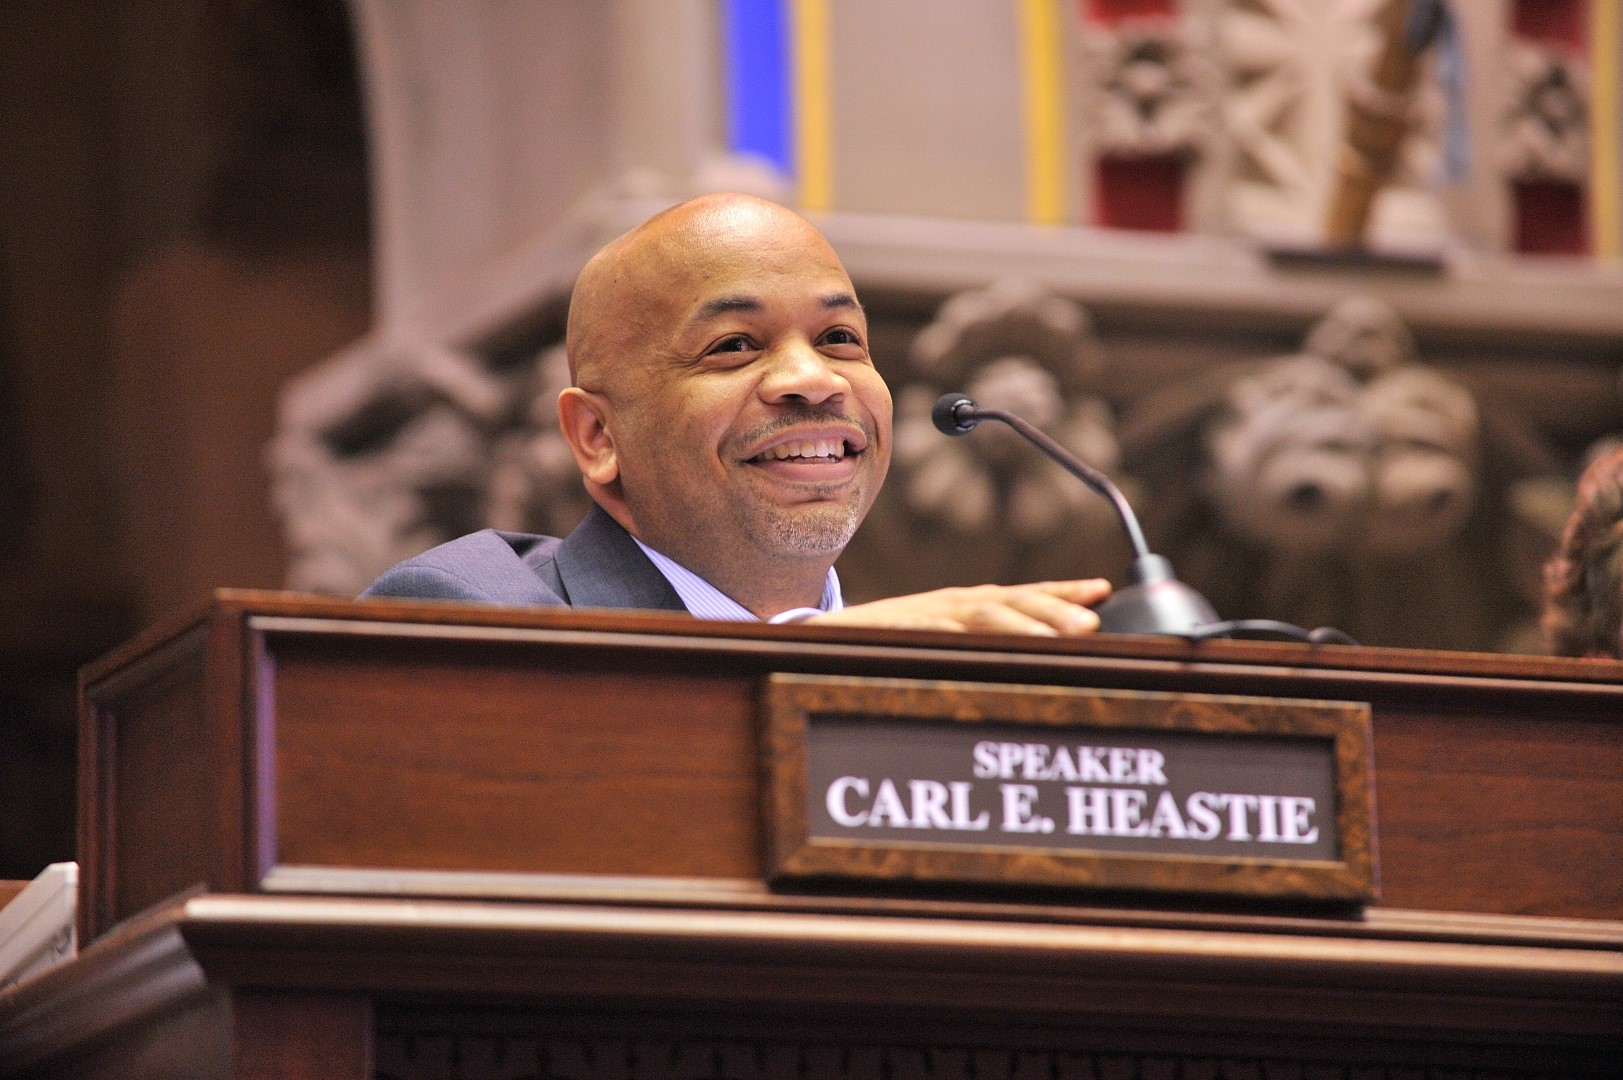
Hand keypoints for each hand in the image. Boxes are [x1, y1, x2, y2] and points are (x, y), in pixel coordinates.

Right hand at [806, 579, 1111, 635]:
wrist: (821, 642)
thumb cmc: (890, 647)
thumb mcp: (945, 644)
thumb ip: (988, 647)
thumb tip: (1045, 658)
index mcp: (968, 607)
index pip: (1025, 595)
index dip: (1063, 592)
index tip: (1103, 590)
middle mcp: (951, 604)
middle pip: (1010, 601)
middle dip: (1053, 610)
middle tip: (1090, 624)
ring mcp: (922, 615)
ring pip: (978, 615)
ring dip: (1019, 626)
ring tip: (1055, 639)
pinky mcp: (891, 630)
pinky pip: (925, 632)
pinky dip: (950, 635)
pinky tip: (973, 643)